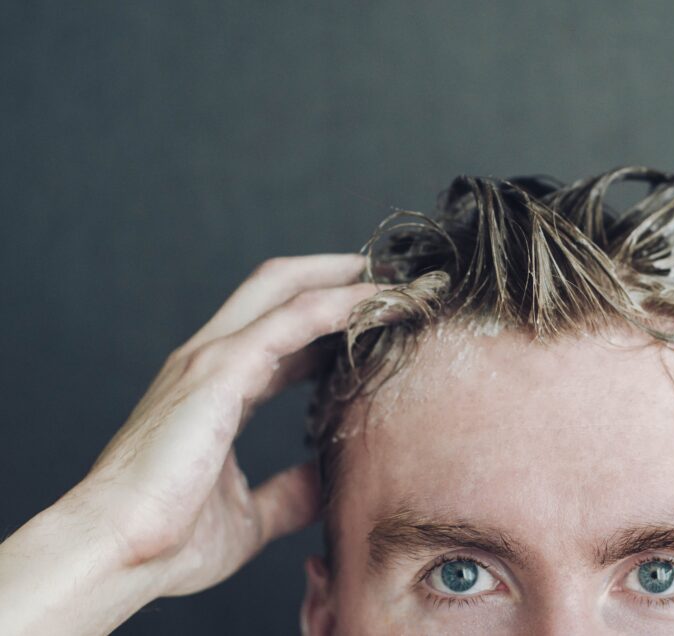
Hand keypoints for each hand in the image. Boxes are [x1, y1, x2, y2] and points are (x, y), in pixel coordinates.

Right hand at [0, 254, 380, 633]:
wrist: (119, 551)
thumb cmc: (169, 539)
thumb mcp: (250, 514)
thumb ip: (289, 492)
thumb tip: (327, 484)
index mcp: (219, 388)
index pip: (284, 333)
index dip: (331, 321)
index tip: (379, 321)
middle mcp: (214, 360)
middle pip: (280, 287)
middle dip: (337, 274)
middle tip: (394, 280)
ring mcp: (214, 357)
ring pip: (288, 288)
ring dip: (348, 280)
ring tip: (402, 283)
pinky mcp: (221, 368)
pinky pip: (295, 317)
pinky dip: (341, 304)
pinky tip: (380, 303)